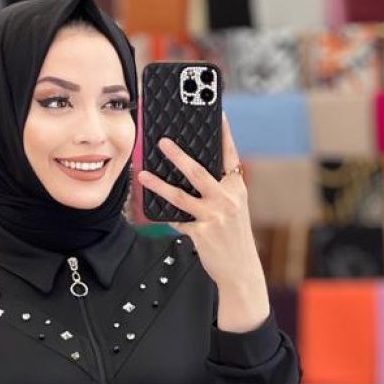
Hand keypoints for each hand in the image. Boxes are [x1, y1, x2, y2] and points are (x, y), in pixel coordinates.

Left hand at [137, 114, 263, 293]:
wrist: (240, 269)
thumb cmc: (233, 236)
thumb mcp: (233, 208)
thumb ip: (218, 189)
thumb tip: (190, 173)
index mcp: (236, 187)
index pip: (229, 155)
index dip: (224, 133)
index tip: (218, 113)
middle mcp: (227, 199)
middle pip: (198, 171)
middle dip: (178, 155)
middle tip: (162, 142)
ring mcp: (214, 216)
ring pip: (181, 196)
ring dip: (159, 184)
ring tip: (143, 175)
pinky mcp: (202, 233)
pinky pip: (177, 219)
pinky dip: (167, 214)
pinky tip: (155, 208)